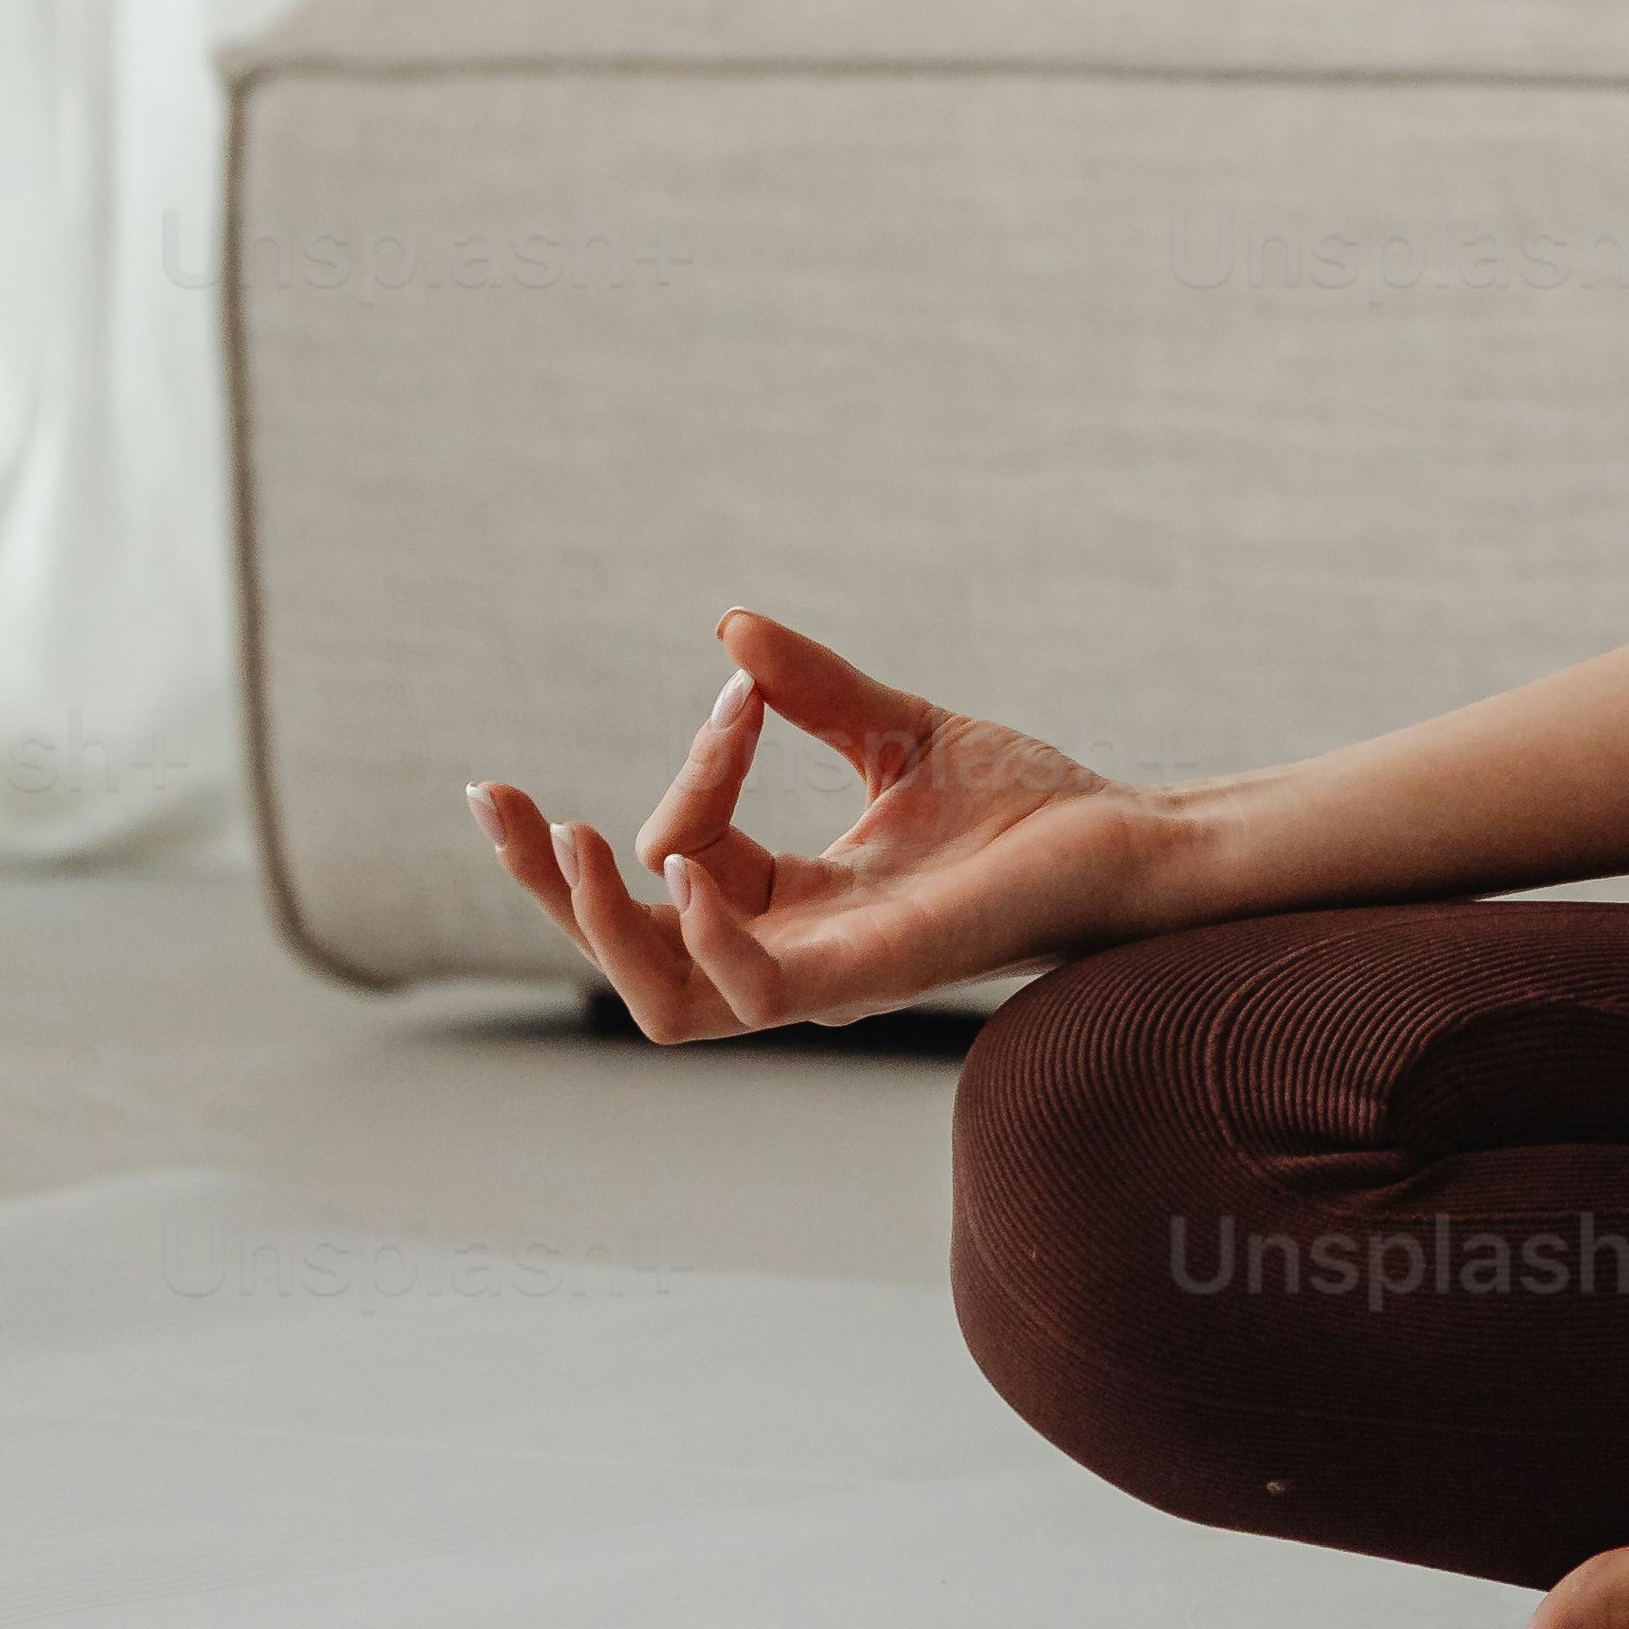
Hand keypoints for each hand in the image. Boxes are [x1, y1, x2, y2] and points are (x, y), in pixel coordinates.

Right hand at [463, 608, 1156, 1039]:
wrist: (1131, 840)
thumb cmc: (1029, 806)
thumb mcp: (901, 731)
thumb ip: (815, 693)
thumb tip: (730, 629)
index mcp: (792, 906)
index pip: (684, 854)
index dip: (697, 766)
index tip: (745, 689)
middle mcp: (794, 955)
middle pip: (632, 952)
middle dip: (552, 886)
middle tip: (497, 804)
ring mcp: (828, 979)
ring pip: (664, 998)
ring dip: (603, 925)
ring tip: (578, 842)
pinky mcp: (874, 979)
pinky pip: (755, 994)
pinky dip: (708, 936)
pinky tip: (684, 872)